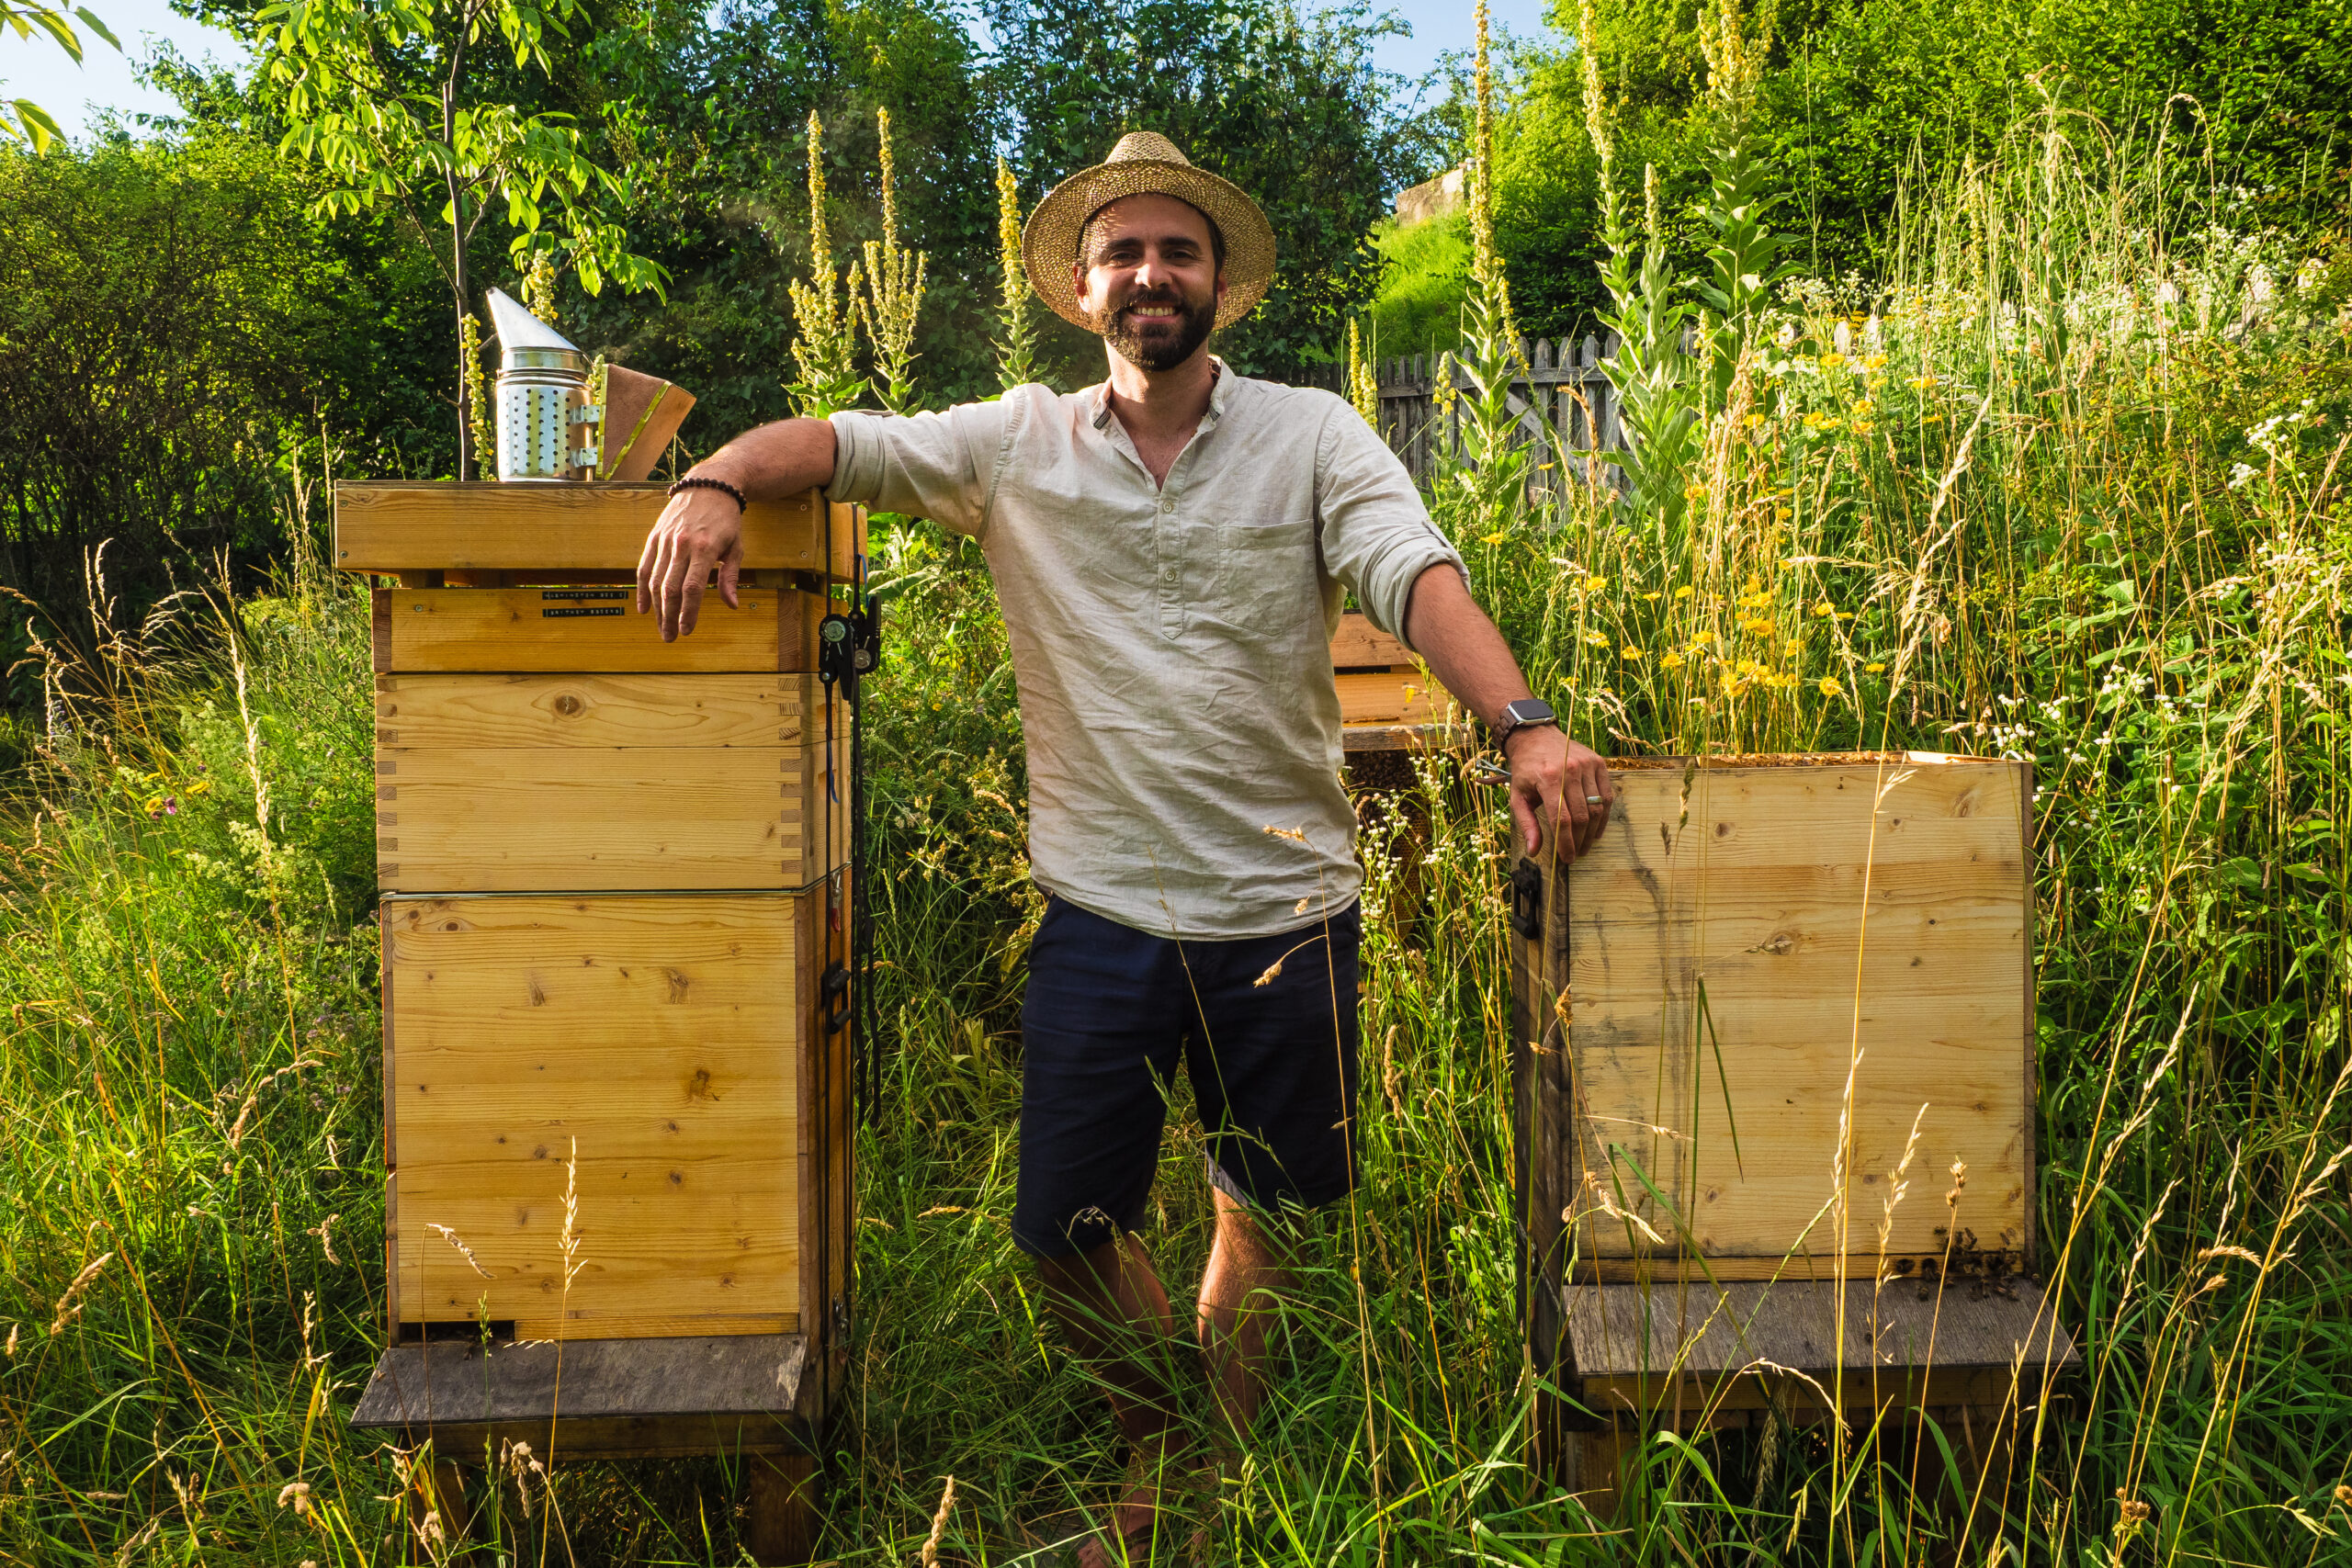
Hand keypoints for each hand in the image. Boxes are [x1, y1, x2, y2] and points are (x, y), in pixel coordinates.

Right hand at [636, 486, 745, 639]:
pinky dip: (642, 589)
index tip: (687, 630)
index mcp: (705, 548)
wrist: (709, 486)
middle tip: (671, 637)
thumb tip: (731, 605)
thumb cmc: (726, 520)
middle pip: (670, 588)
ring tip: (661, 627)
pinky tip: (644, 608)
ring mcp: (666, 540)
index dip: (688, 612)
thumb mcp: (736, 547)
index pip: (693, 588)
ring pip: (655, 580)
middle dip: (669, 616)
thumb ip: (731, 577)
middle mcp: (682, 544)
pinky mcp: (655, 536)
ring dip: (656, 608)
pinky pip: (644, 566)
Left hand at [1502, 726, 1612, 858]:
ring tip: (1585, 845)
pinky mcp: (1599, 763)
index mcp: (1548, 778)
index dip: (1566, 843)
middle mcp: (1570, 769)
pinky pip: (1606, 795)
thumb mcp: (1518, 796)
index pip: (1562, 819)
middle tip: (1576, 854)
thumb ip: (1527, 824)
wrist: (1536, 738)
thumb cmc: (1525, 770)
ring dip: (1592, 831)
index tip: (1566, 858)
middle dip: (1579, 840)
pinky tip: (1596, 829)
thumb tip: (1534, 851)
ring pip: (1597, 807)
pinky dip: (1604, 815)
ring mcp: (1587, 765)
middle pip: (1582, 816)